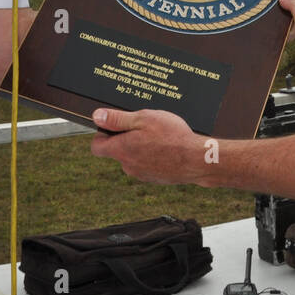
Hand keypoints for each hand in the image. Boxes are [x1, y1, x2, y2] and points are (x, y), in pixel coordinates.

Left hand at [90, 107, 209, 185]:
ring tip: (160, 136)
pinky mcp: (155, 178)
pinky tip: (167, 147)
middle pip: (117, 150)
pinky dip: (153, 156)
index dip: (103, 134)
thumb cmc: (172, 136)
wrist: (197, 159)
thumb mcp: (143, 118)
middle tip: (144, 126)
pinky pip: (147, 164)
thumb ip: (117, 119)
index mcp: (121, 150)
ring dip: (141, 147)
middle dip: (126, 138)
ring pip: (133, 157)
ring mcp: (141, 174)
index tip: (115, 125)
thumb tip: (97, 116)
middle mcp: (128, 166)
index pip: (97, 147)